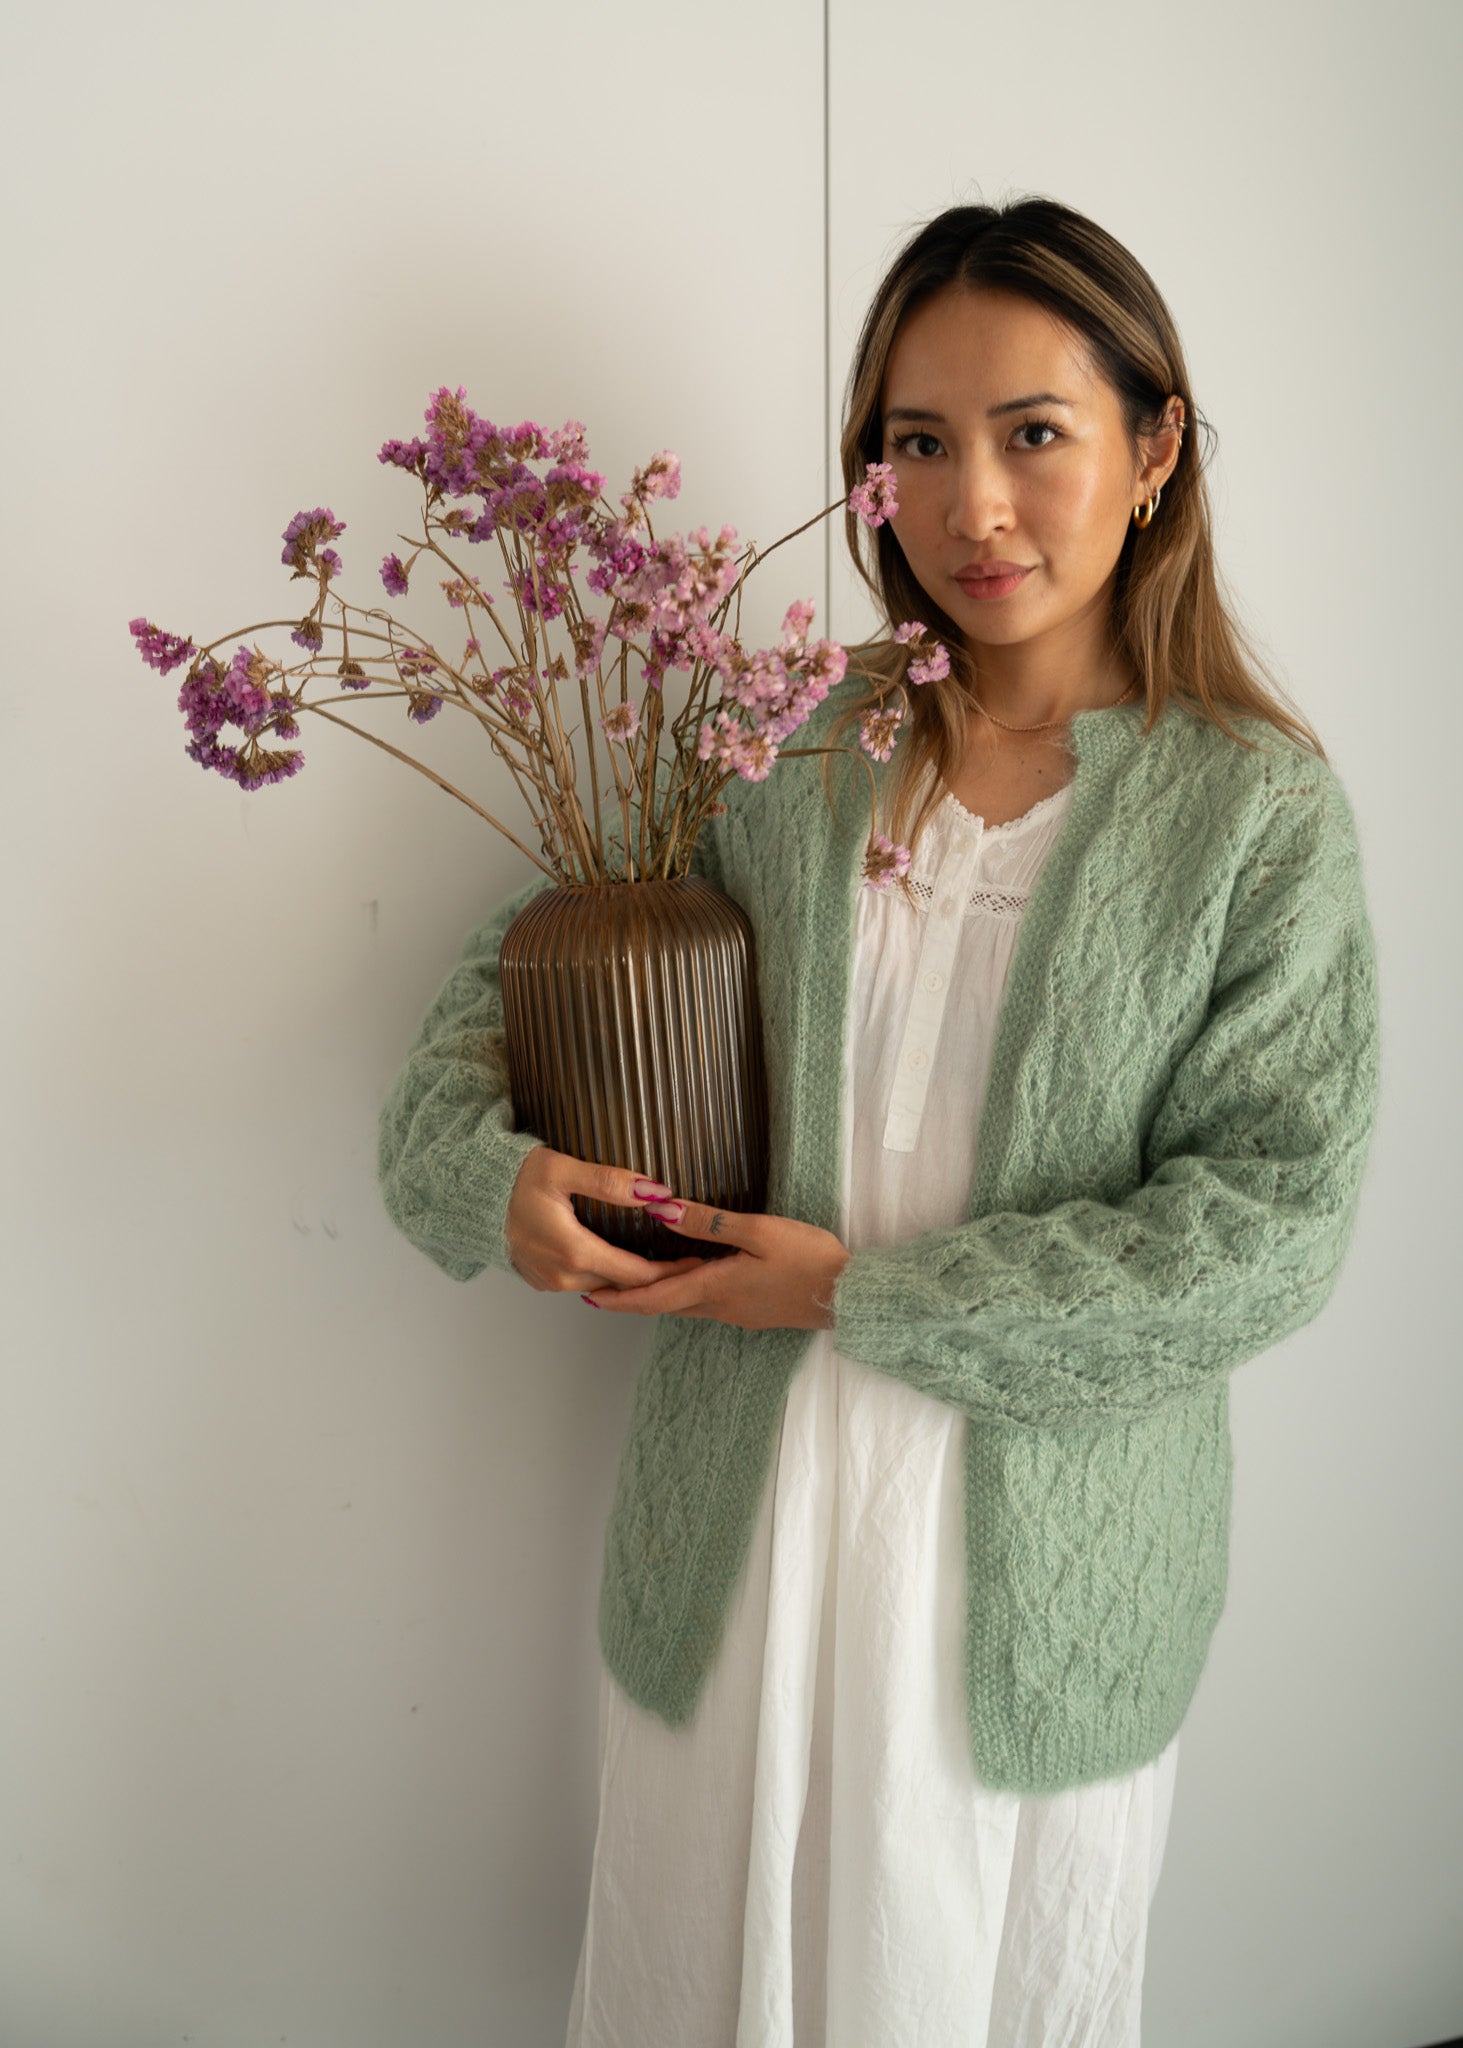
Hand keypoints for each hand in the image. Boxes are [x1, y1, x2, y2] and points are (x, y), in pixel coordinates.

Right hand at [505, 1147, 707, 1295]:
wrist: (473, 1194)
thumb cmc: (516, 1178)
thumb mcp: (563, 1169)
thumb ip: (610, 1181)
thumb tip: (655, 1191)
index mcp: (573, 1252)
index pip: (635, 1274)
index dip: (669, 1271)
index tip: (697, 1262)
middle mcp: (562, 1275)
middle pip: (623, 1286)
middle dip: (657, 1278)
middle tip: (690, 1263)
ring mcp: (550, 1281)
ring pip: (604, 1286)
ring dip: (632, 1279)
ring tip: (664, 1263)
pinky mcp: (542, 1280)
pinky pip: (584, 1283)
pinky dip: (607, 1276)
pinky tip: (625, 1261)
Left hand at [581, 1191, 850, 1330]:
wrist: (847, 1295)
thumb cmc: (808, 1258)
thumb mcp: (758, 1231)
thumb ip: (708, 1222)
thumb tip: (660, 1212)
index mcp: (715, 1287)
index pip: (654, 1297)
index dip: (620, 1297)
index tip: (590, 1297)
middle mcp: (720, 1307)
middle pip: (664, 1305)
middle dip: (631, 1298)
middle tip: (600, 1290)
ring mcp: (738, 1312)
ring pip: (686, 1305)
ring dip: (658, 1295)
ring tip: (635, 1281)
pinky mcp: (753, 1310)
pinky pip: (707, 1303)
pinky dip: (685, 1292)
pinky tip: (689, 1276)